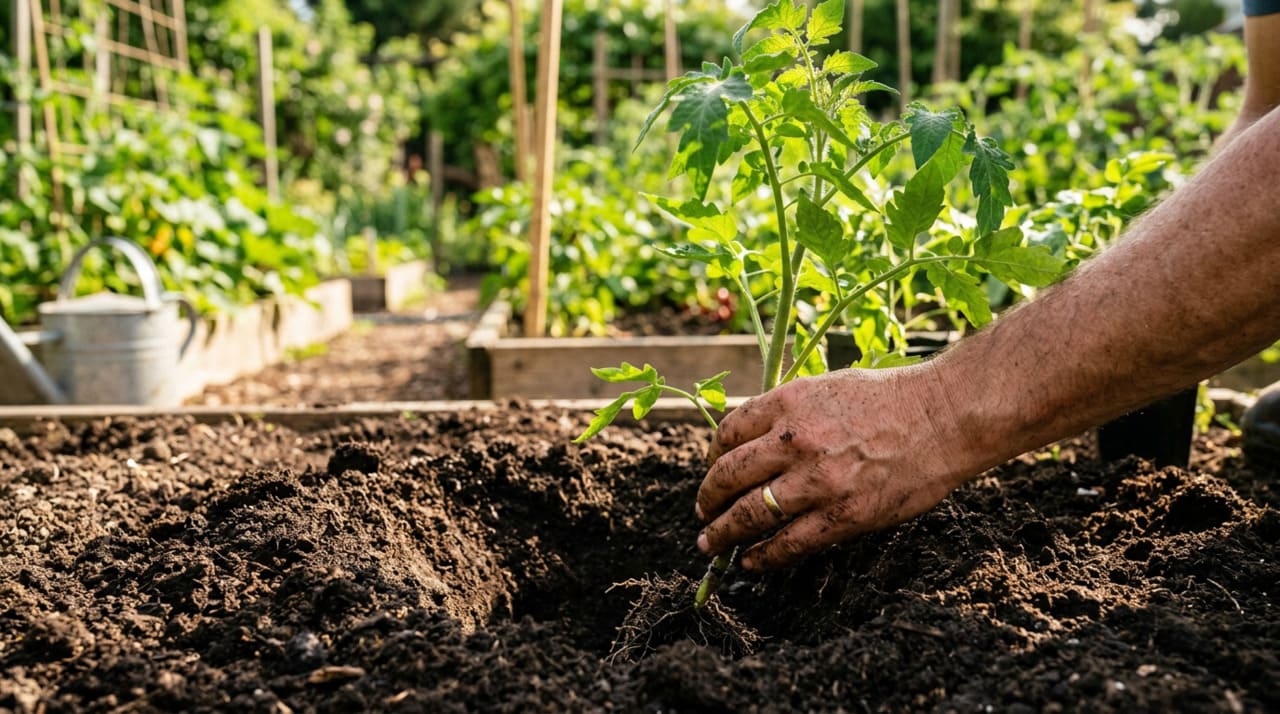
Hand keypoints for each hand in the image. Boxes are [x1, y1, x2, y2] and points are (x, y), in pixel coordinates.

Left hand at [695, 364, 977, 570]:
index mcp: (788, 402)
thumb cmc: (890, 398)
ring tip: (711, 544)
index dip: (711, 457)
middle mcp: (794, 440)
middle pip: (727, 475)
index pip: (727, 432)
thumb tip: (754, 439)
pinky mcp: (842, 515)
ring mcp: (817, 481)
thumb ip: (789, 411)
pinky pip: (788, 544)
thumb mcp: (827, 387)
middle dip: (707, 498)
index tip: (711, 469)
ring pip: (748, 514)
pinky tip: (751, 562)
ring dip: (722, 533)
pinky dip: (762, 556)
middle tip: (702, 511)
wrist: (944, 416)